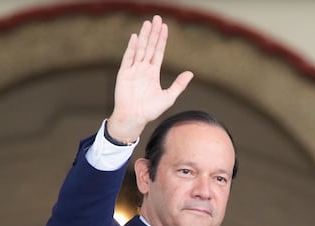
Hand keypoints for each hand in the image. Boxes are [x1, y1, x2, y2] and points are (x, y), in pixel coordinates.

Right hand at [107, 15, 193, 141]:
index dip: (161, 40)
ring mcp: (133, 70)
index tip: (165, 27)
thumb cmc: (150, 111)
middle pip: (149, 47)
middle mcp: (143, 69)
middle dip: (153, 33)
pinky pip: (128, 58)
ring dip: (144, 36)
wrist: (134, 118)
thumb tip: (190, 73)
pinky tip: (136, 37)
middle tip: (157, 18)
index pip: (158, 52)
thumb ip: (178, 85)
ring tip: (148, 23)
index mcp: (153, 73)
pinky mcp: (124, 74)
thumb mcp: (168, 97)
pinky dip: (132, 47)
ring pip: (140, 49)